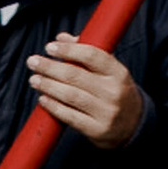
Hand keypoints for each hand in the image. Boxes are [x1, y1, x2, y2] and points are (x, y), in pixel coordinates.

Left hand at [26, 35, 144, 150]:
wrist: (134, 126)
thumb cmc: (116, 93)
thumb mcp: (109, 72)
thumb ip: (86, 53)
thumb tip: (61, 38)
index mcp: (118, 73)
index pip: (92, 55)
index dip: (68, 50)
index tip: (50, 47)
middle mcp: (113, 92)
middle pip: (76, 76)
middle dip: (50, 67)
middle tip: (33, 62)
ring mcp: (105, 113)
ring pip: (71, 96)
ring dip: (48, 86)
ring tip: (34, 79)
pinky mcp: (96, 130)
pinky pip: (70, 117)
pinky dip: (54, 107)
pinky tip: (43, 99)